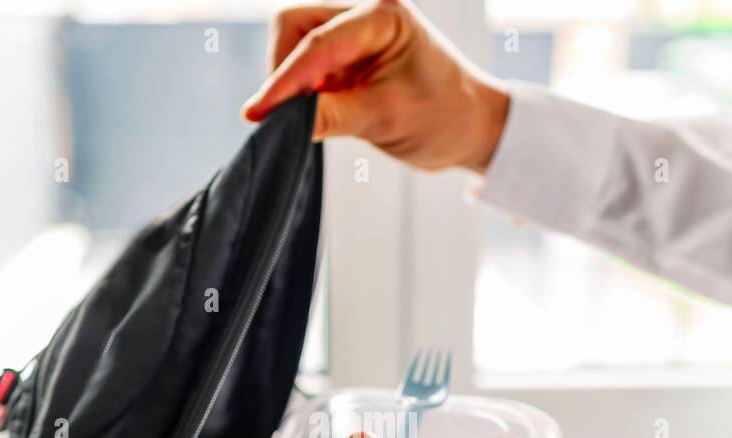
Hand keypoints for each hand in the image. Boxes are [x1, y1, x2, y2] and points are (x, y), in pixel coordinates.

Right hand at [242, 0, 509, 172]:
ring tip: (317, 116)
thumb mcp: (385, 119)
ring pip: (295, 45)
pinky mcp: (347, 59)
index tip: (258, 114)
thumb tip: (280, 122)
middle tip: (289, 116)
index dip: (282, 81)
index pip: (316, 43)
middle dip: (284, 71)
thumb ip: (331, 116)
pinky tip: (317, 113)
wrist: (473, 128)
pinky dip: (302, 91)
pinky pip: (306, 67)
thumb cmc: (445, 116)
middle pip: (294, 27)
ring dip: (292, 83)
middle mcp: (364, 14)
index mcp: (382, 15)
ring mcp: (354, 35)